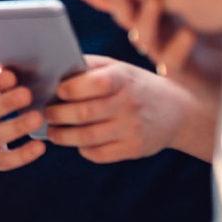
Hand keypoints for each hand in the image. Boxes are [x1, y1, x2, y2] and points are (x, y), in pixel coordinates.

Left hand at [44, 55, 200, 162]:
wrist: (176, 110)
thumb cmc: (134, 84)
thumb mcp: (118, 67)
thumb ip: (88, 67)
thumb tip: (53, 71)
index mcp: (123, 78)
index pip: (94, 83)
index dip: (70, 89)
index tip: (56, 91)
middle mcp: (129, 103)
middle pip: (84, 113)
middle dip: (57, 115)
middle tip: (44, 114)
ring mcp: (133, 128)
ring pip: (88, 137)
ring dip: (63, 136)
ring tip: (52, 132)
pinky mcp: (134, 149)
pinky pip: (100, 154)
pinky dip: (83, 149)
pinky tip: (77, 142)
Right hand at [57, 0, 221, 97]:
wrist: (218, 77)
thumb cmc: (201, 33)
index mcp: (139, 8)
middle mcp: (142, 28)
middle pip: (119, 10)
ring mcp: (157, 48)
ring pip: (141, 34)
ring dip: (146, 16)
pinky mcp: (177, 68)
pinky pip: (173, 58)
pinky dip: (180, 44)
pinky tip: (190, 32)